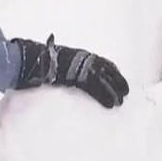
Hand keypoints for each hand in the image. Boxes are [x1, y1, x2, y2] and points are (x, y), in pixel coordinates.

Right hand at [12, 36, 129, 107]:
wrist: (36, 59)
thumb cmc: (46, 60)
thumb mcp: (63, 60)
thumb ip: (70, 65)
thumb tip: (72, 72)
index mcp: (84, 56)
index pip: (104, 64)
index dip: (113, 73)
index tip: (120, 81)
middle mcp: (86, 61)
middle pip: (107, 72)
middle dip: (118, 83)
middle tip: (126, 93)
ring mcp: (83, 69)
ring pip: (104, 81)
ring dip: (114, 92)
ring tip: (120, 102)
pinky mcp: (79, 78)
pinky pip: (95, 88)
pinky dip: (104, 96)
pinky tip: (110, 105)